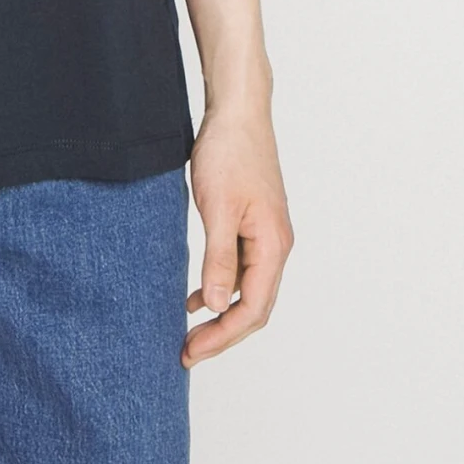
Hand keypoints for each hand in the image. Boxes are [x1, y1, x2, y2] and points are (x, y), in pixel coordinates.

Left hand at [182, 104, 292, 366]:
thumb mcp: (218, 208)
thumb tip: (219, 305)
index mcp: (272, 245)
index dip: (223, 336)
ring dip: (221, 313)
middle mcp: (276, 245)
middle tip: (187, 351)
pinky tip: (197, 296)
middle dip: (223, 334)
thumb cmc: (230, 152)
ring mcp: (266, 235)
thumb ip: (219, 258)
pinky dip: (221, 286)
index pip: (253, 309)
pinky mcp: (253, 224)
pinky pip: (241, 268)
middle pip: (254, 307)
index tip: (191, 350)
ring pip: (248, 290)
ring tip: (190, 332)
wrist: (238, 112)